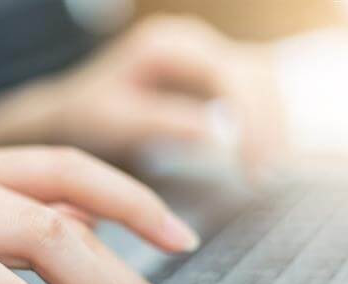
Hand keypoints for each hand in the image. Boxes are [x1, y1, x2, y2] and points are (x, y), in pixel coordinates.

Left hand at [48, 15, 283, 177]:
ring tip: (269, 174)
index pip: (227, 74)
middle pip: (254, 76)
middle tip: (267, 177)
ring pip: (263, 85)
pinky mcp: (214, 79)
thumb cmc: (87, 115)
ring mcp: (206, 57)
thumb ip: (165, 122)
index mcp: (168, 44)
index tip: (254, 166)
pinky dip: (265, 128)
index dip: (250, 120)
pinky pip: (255, 98)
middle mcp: (193, 42)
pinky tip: (265, 161)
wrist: (73, 111)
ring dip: (273, 129)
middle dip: (269, 128)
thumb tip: (219, 133)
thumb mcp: (117, 121)